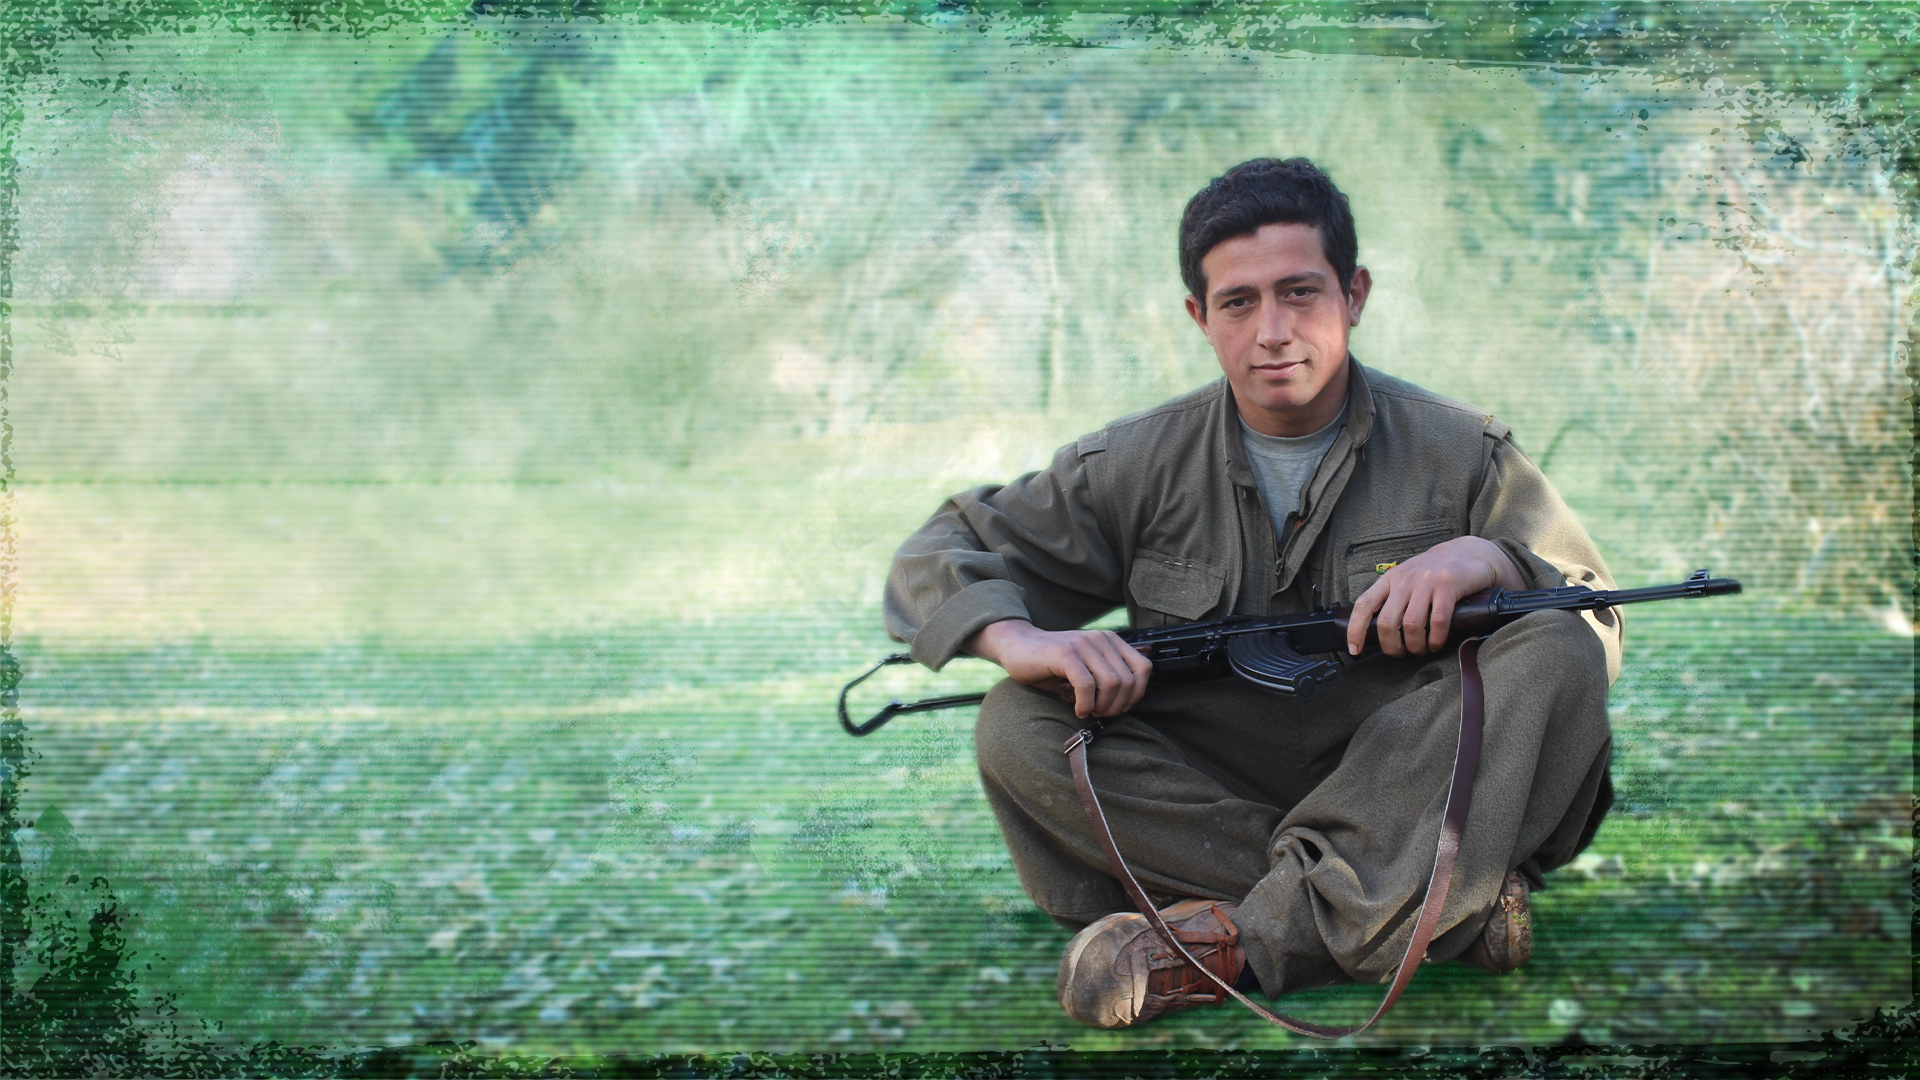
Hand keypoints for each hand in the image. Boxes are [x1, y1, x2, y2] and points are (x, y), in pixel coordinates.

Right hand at [965, 619, 1153, 718]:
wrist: (1017, 647)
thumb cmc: (1051, 663)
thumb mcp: (1086, 667)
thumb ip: (1107, 677)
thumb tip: (1126, 704)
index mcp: (1110, 641)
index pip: (1143, 668)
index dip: (1136, 693)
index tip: (1120, 706)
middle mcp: (1100, 639)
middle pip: (1127, 680)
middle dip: (1116, 705)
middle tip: (1100, 713)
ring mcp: (1083, 644)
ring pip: (1111, 683)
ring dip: (1102, 706)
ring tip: (1088, 711)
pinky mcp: (1065, 653)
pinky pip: (1086, 684)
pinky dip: (1085, 703)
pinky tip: (1077, 709)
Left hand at [1346, 536, 1526, 656]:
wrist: (1470, 552)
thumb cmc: (1436, 571)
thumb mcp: (1408, 578)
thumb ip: (1393, 597)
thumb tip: (1375, 629)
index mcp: (1390, 579)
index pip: (1364, 605)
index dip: (1355, 630)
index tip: (1354, 650)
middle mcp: (1405, 579)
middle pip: (1386, 621)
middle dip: (1391, 646)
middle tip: (1400, 653)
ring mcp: (1427, 581)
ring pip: (1411, 624)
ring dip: (1415, 645)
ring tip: (1421, 650)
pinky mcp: (1448, 586)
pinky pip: (1437, 620)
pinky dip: (1436, 639)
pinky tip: (1436, 644)